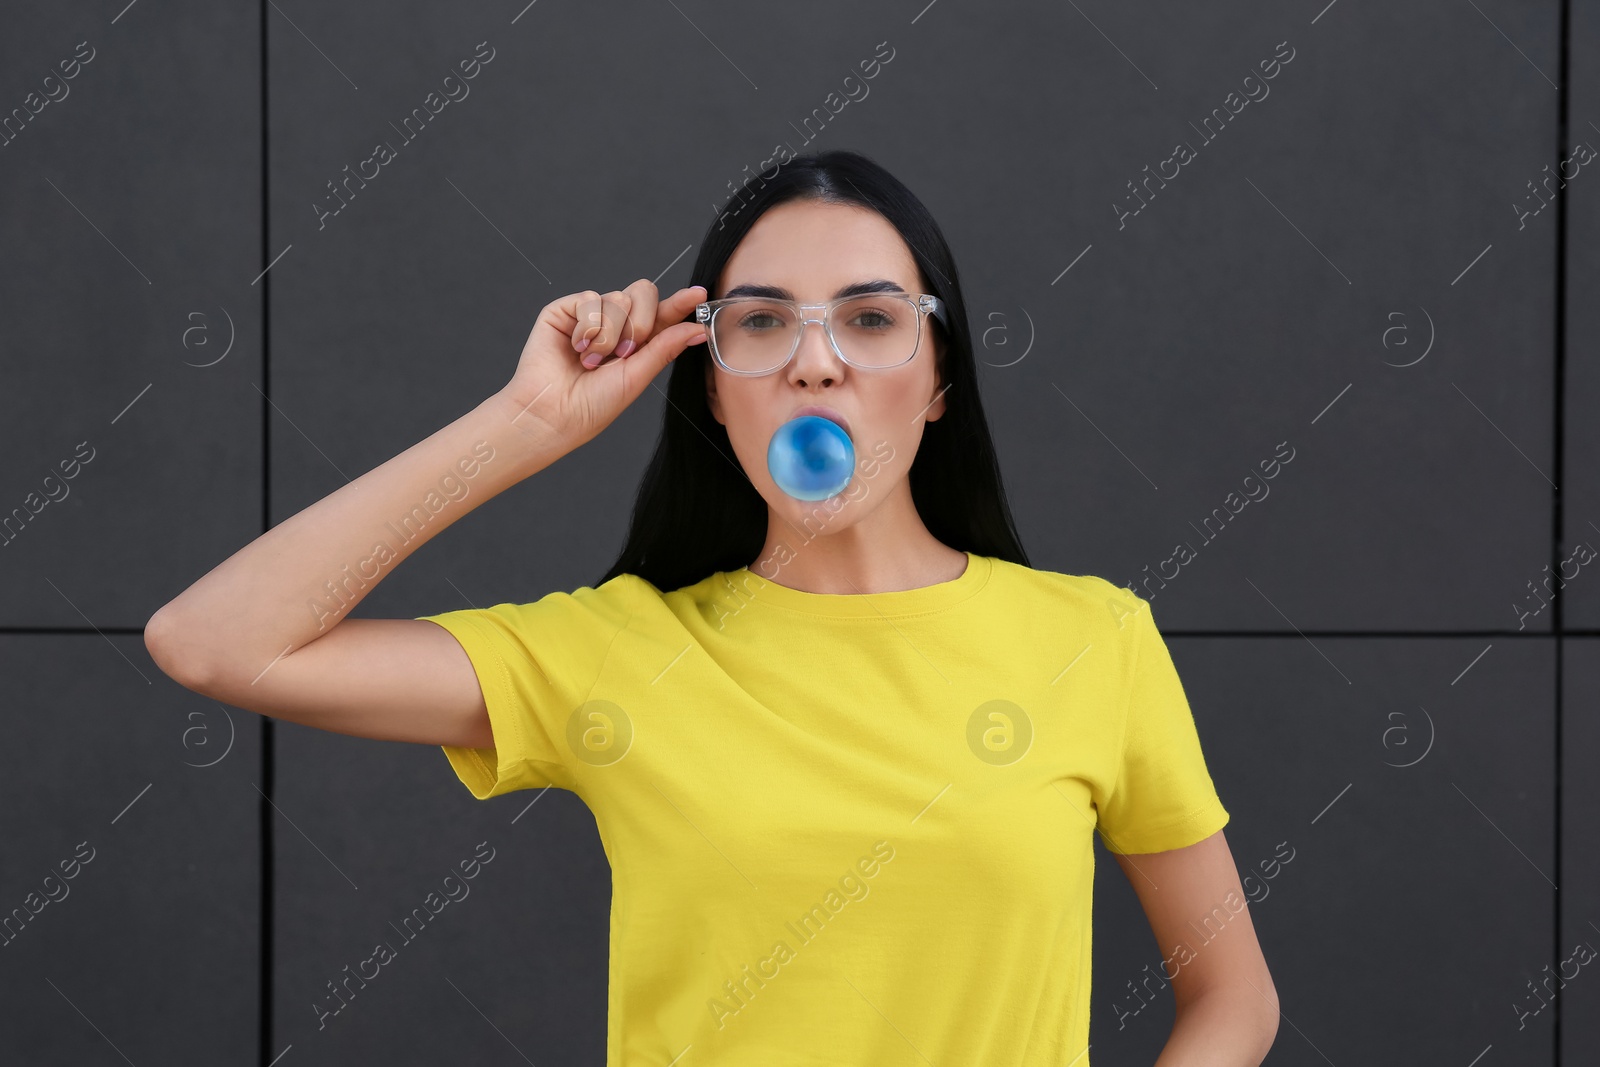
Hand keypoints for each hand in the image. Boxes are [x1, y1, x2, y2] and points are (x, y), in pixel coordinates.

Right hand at [498, 280, 707, 448]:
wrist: (553, 412)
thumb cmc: (593, 404)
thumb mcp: (637, 376)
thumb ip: (665, 347)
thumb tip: (697, 328)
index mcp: (637, 342)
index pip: (664, 314)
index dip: (681, 303)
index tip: (700, 294)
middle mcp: (616, 324)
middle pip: (644, 293)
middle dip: (641, 322)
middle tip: (625, 352)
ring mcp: (591, 316)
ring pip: (618, 298)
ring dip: (609, 334)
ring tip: (592, 360)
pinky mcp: (565, 310)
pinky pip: (589, 299)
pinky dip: (587, 328)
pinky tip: (576, 348)